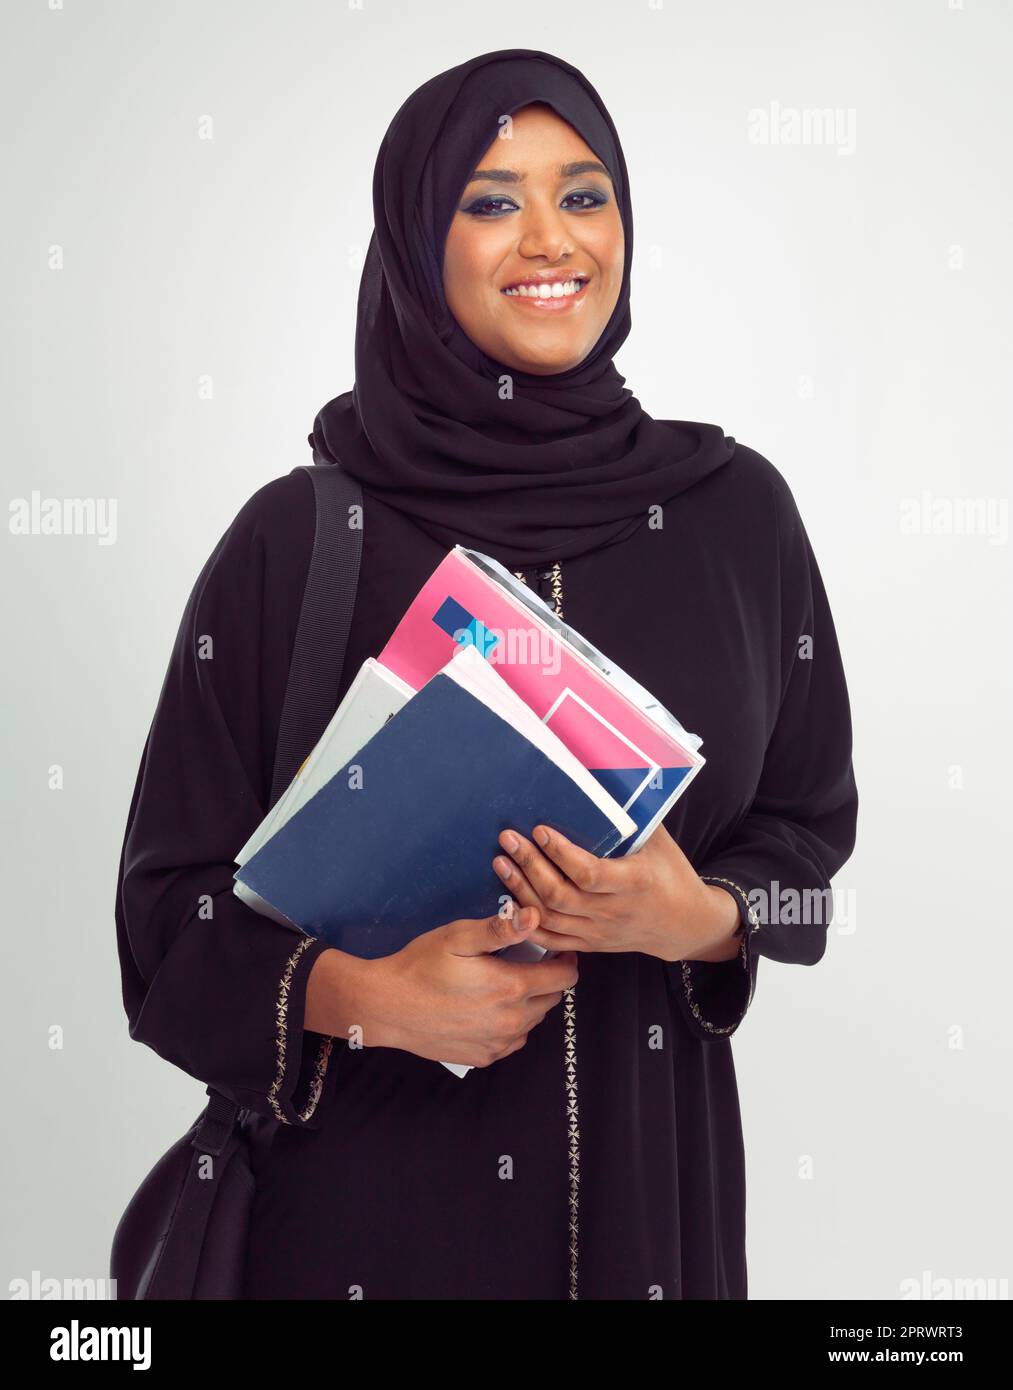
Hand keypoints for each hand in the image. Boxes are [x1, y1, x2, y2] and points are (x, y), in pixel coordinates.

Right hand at [309, 902, 578, 1068]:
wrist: (386, 1006)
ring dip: (530, 1002)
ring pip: (534, 1020)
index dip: (565, 959)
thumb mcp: (459, 938)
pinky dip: (511, 1023)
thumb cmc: (421, 966)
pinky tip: (489, 1007)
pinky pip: (513, 1040)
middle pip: (552, 999)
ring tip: (505, 982)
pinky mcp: (483, 1057)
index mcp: (512, 988)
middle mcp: (512, 1022)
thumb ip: (500, 929)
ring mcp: (498, 1044)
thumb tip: (534, 917)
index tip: (553, 948)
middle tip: (524, 961)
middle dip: (547, 978)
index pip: (565, 978)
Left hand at [491, 822, 740, 962]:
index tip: (540, 830)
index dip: (560, 853)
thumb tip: (603, 778)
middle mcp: (614, 911)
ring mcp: (600, 931)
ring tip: (501, 862)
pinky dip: (527, 921)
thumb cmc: (672, 874)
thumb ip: (632, 818)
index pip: (588, 872)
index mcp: (634, 883)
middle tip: (508, 839)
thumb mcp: (659, 842)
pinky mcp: (590, 944)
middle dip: (529, 866)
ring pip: (550, 917)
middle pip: (560, 895)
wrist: (685, 925)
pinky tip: (509, 899)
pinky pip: (552, 938)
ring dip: (520, 889)